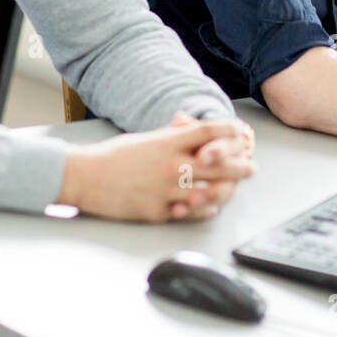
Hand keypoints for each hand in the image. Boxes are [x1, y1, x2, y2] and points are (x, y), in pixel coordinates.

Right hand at [57, 116, 255, 221]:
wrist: (85, 178)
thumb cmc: (113, 157)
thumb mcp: (144, 138)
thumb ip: (170, 134)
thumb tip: (189, 123)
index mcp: (166, 143)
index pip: (207, 132)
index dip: (230, 131)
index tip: (243, 133)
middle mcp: (170, 165)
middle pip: (217, 164)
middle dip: (239, 166)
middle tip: (251, 168)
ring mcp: (165, 190)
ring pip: (209, 191)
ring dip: (227, 190)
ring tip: (234, 189)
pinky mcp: (157, 211)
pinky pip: (189, 212)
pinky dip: (203, 209)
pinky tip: (210, 206)